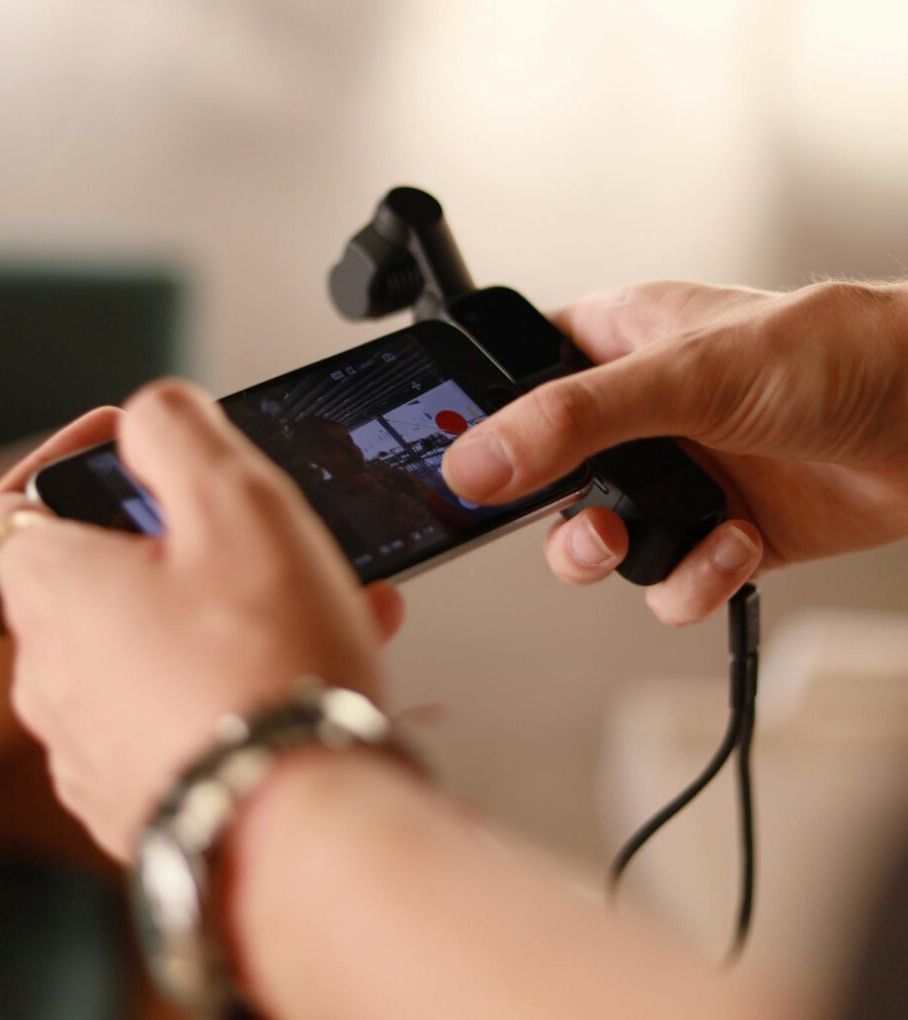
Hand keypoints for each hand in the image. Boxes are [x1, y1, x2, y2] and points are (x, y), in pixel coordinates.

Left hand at [0, 380, 403, 859]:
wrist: (304, 827)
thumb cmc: (265, 671)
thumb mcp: (233, 501)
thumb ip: (180, 432)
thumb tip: (151, 415)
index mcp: (54, 594)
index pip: (20, 502)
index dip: (78, 455)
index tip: (139, 440)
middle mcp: (56, 678)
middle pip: (112, 571)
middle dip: (195, 534)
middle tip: (260, 524)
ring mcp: (100, 746)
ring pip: (166, 640)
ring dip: (236, 603)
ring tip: (328, 593)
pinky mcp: (149, 793)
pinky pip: (188, 706)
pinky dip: (239, 670)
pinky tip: (314, 661)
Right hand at [442, 280, 907, 624]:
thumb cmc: (836, 356)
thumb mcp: (686, 376)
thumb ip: (572, 420)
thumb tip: (476, 464)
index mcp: (617, 346)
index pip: (516, 383)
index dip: (487, 429)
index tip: (471, 472)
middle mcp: (640, 416)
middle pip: (548, 482)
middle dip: (559, 516)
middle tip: (581, 519)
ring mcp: (679, 477)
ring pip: (601, 543)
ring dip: (623, 558)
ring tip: (644, 543)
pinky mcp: (721, 532)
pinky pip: (670, 581)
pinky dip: (694, 580)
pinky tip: (735, 544)